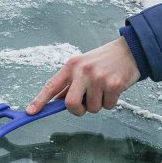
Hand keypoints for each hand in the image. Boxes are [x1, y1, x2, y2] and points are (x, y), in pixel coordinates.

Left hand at [26, 37, 140, 115]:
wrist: (130, 51)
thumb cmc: (102, 61)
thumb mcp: (82, 66)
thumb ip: (69, 84)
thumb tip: (56, 102)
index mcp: (71, 66)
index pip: (51, 86)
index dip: (39, 101)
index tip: (31, 112)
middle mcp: (83, 71)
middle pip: (70, 104)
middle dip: (77, 110)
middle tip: (84, 105)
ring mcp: (98, 78)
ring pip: (91, 109)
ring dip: (97, 104)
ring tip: (103, 89)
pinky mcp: (114, 85)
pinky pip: (107, 106)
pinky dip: (110, 102)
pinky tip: (113, 89)